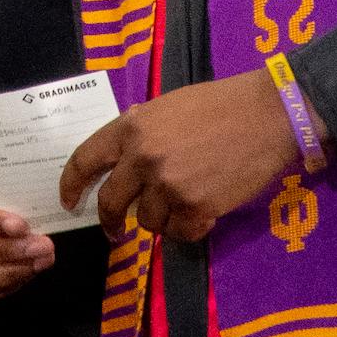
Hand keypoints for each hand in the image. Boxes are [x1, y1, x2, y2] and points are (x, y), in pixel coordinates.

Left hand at [58, 71, 302, 242]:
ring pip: (148, 221)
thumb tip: (125, 161)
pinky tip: (204, 213)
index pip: (85, 160)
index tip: (69, 201)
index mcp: (131, 127)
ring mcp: (167, 184)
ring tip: (184, 204)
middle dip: (111, 221)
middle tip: (116, 231)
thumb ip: (142, 134)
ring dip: (162, 219)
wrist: (268, 115)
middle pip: (110, 202)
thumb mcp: (169, 108)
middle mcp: (142, 157)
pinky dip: (189, 229)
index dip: (71, 184)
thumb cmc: (221, 105)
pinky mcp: (195, 206)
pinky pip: (179, 232)